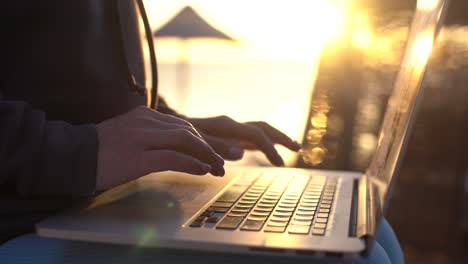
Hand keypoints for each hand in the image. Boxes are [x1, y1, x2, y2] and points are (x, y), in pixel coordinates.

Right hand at [95, 106, 224, 190]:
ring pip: (185, 141)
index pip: (183, 125)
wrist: (71, 155)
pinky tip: (203, 170)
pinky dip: (191, 164)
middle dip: (210, 148)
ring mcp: (141, 138)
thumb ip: (151, 135)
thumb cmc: (100, 151)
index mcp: (145, 115)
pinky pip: (172, 158)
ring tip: (217, 169)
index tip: (216, 152)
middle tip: (223, 162)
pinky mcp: (137, 157)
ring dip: (206, 156)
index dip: (203, 140)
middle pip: (189, 132)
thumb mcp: (129, 135)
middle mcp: (146, 121)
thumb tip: (177, 148)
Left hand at [186, 116, 301, 165]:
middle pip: (263, 128)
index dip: (270, 148)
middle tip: (297, 148)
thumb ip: (216, 146)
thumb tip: (241, 153)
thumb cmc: (178, 136)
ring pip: (259, 131)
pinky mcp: (227, 136)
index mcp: (226, 125)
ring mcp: (230, 129)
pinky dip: (264, 144)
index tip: (280, 164)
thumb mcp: (193, 141)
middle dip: (281, 137)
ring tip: (293, 147)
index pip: (256, 135)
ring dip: (276, 139)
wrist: (167, 127)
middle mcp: (231, 125)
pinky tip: (270, 151)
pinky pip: (250, 138)